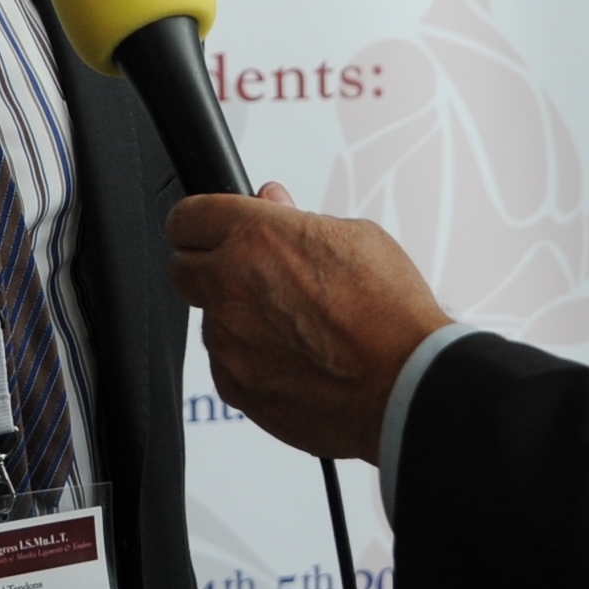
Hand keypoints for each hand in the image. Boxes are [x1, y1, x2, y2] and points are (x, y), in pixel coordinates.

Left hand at [164, 184, 451, 466]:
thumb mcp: (354, 237)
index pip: (186, 217)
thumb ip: (295, 219)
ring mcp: (229, 341)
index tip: (209, 230)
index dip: (200, 223)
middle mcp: (230, 287)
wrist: (407, 384)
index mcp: (255, 237)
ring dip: (236, 319)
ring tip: (294, 327)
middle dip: (207, 268)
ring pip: (210, 322)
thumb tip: (269, 201)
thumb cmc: (391, 312)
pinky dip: (251, 361)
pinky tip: (296, 359)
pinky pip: (228, 366)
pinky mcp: (236, 387)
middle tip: (246, 275)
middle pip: (181, 269)